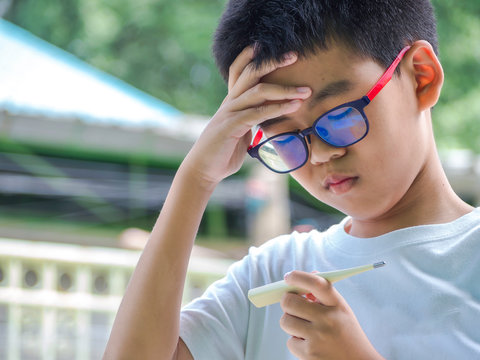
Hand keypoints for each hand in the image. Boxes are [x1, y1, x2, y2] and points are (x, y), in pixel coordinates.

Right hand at [179, 46, 311, 187]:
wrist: (203, 171)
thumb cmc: (222, 153)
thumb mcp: (240, 133)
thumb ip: (251, 123)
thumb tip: (265, 120)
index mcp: (231, 102)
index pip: (239, 71)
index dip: (251, 56)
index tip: (270, 47)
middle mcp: (229, 103)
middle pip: (250, 73)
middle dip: (272, 62)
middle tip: (294, 55)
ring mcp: (229, 113)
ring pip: (257, 91)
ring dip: (284, 89)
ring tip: (305, 91)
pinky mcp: (231, 126)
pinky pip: (257, 113)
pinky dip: (277, 108)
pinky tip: (292, 107)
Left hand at [280, 271, 383, 359]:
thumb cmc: (347, 334)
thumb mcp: (341, 311)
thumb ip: (322, 294)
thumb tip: (298, 280)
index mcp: (337, 305)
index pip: (316, 283)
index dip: (298, 277)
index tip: (288, 277)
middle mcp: (328, 319)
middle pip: (290, 302)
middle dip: (287, 301)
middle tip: (290, 304)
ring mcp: (318, 337)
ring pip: (286, 321)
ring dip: (291, 323)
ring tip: (304, 328)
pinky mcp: (309, 354)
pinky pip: (290, 342)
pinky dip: (296, 343)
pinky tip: (310, 344)